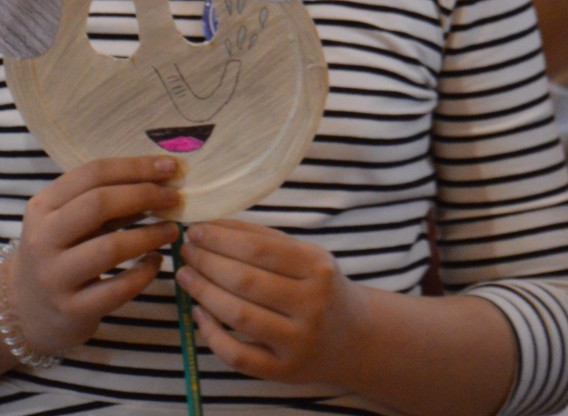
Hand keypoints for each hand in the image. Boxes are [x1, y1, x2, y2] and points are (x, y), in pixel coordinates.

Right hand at [7, 156, 180, 358]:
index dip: (136, 167)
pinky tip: (156, 261)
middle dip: (146, 195)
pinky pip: (119, 288)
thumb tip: (163, 178)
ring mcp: (54, 277)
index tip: (171, 166)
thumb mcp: (71, 220)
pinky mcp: (72, 309)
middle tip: (175, 198)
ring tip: (173, 230)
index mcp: (43, 207)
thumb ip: (107, 200)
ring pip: (111, 248)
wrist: (28, 308)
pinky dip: (145, 273)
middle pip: (99, 205)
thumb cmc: (62, 251)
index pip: (92, 174)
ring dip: (151, 235)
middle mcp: (42, 240)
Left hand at [178, 219, 363, 384]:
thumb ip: (265, 240)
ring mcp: (298, 340)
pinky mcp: (283, 370)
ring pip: (238, 316)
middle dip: (207, 262)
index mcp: (318, 268)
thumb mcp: (308, 258)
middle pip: (246, 281)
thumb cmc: (321, 289)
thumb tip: (214, 225)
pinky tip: (198, 313)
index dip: (222, 238)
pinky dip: (211, 333)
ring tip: (186, 275)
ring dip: (203, 293)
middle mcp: (312, 304)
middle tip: (186, 251)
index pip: (260, 249)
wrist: (353, 337)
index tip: (195, 230)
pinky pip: (236, 354)